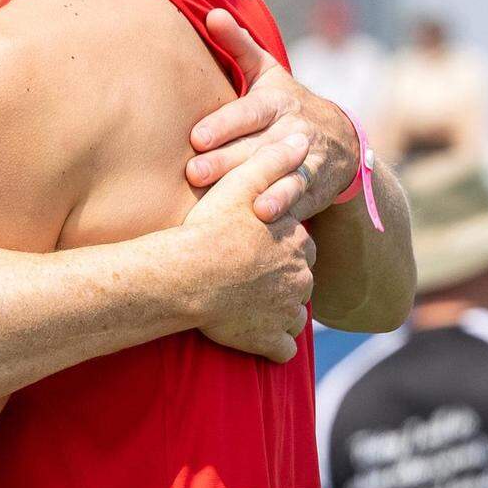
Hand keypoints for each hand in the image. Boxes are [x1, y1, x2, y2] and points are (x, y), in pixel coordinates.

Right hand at [182, 133, 316, 363]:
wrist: (185, 275)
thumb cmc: (209, 227)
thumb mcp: (241, 182)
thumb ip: (274, 160)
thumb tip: (302, 140)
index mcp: (297, 241)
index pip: (299, 243)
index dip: (276, 244)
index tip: (250, 244)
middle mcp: (301, 277)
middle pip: (299, 278)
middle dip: (281, 278)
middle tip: (246, 273)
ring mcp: (287, 312)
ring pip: (294, 312)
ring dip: (278, 310)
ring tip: (247, 302)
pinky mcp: (269, 341)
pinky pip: (282, 348)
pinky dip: (272, 343)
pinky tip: (253, 333)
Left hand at [185, 9, 359, 222]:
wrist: (341, 140)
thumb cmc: (284, 103)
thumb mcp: (267, 72)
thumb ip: (238, 45)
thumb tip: (211, 13)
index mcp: (277, 102)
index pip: (249, 112)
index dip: (225, 124)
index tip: (197, 137)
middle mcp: (293, 131)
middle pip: (257, 147)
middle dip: (226, 161)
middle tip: (194, 173)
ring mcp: (306, 160)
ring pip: (282, 174)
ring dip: (260, 188)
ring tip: (239, 203)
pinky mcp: (314, 187)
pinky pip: (300, 198)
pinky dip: (286, 208)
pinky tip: (265, 218)